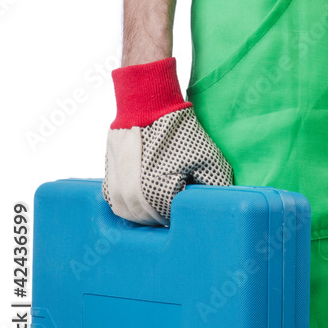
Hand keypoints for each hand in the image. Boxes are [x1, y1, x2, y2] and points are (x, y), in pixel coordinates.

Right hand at [102, 57, 232, 224]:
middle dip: (165, 216)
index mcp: (156, 196)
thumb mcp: (208, 158)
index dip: (182, 213)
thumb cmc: (179, 131)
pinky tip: (145, 194)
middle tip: (178, 202)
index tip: (189, 201)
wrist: (147, 104)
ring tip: (163, 199)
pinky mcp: (107, 181)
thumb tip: (219, 207)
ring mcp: (115, 190)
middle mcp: (131, 198)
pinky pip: (119, 205)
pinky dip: (131, 205)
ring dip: (147, 214)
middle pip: (151, 222)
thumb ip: (216, 187)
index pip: (172, 221)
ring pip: (133, 216)